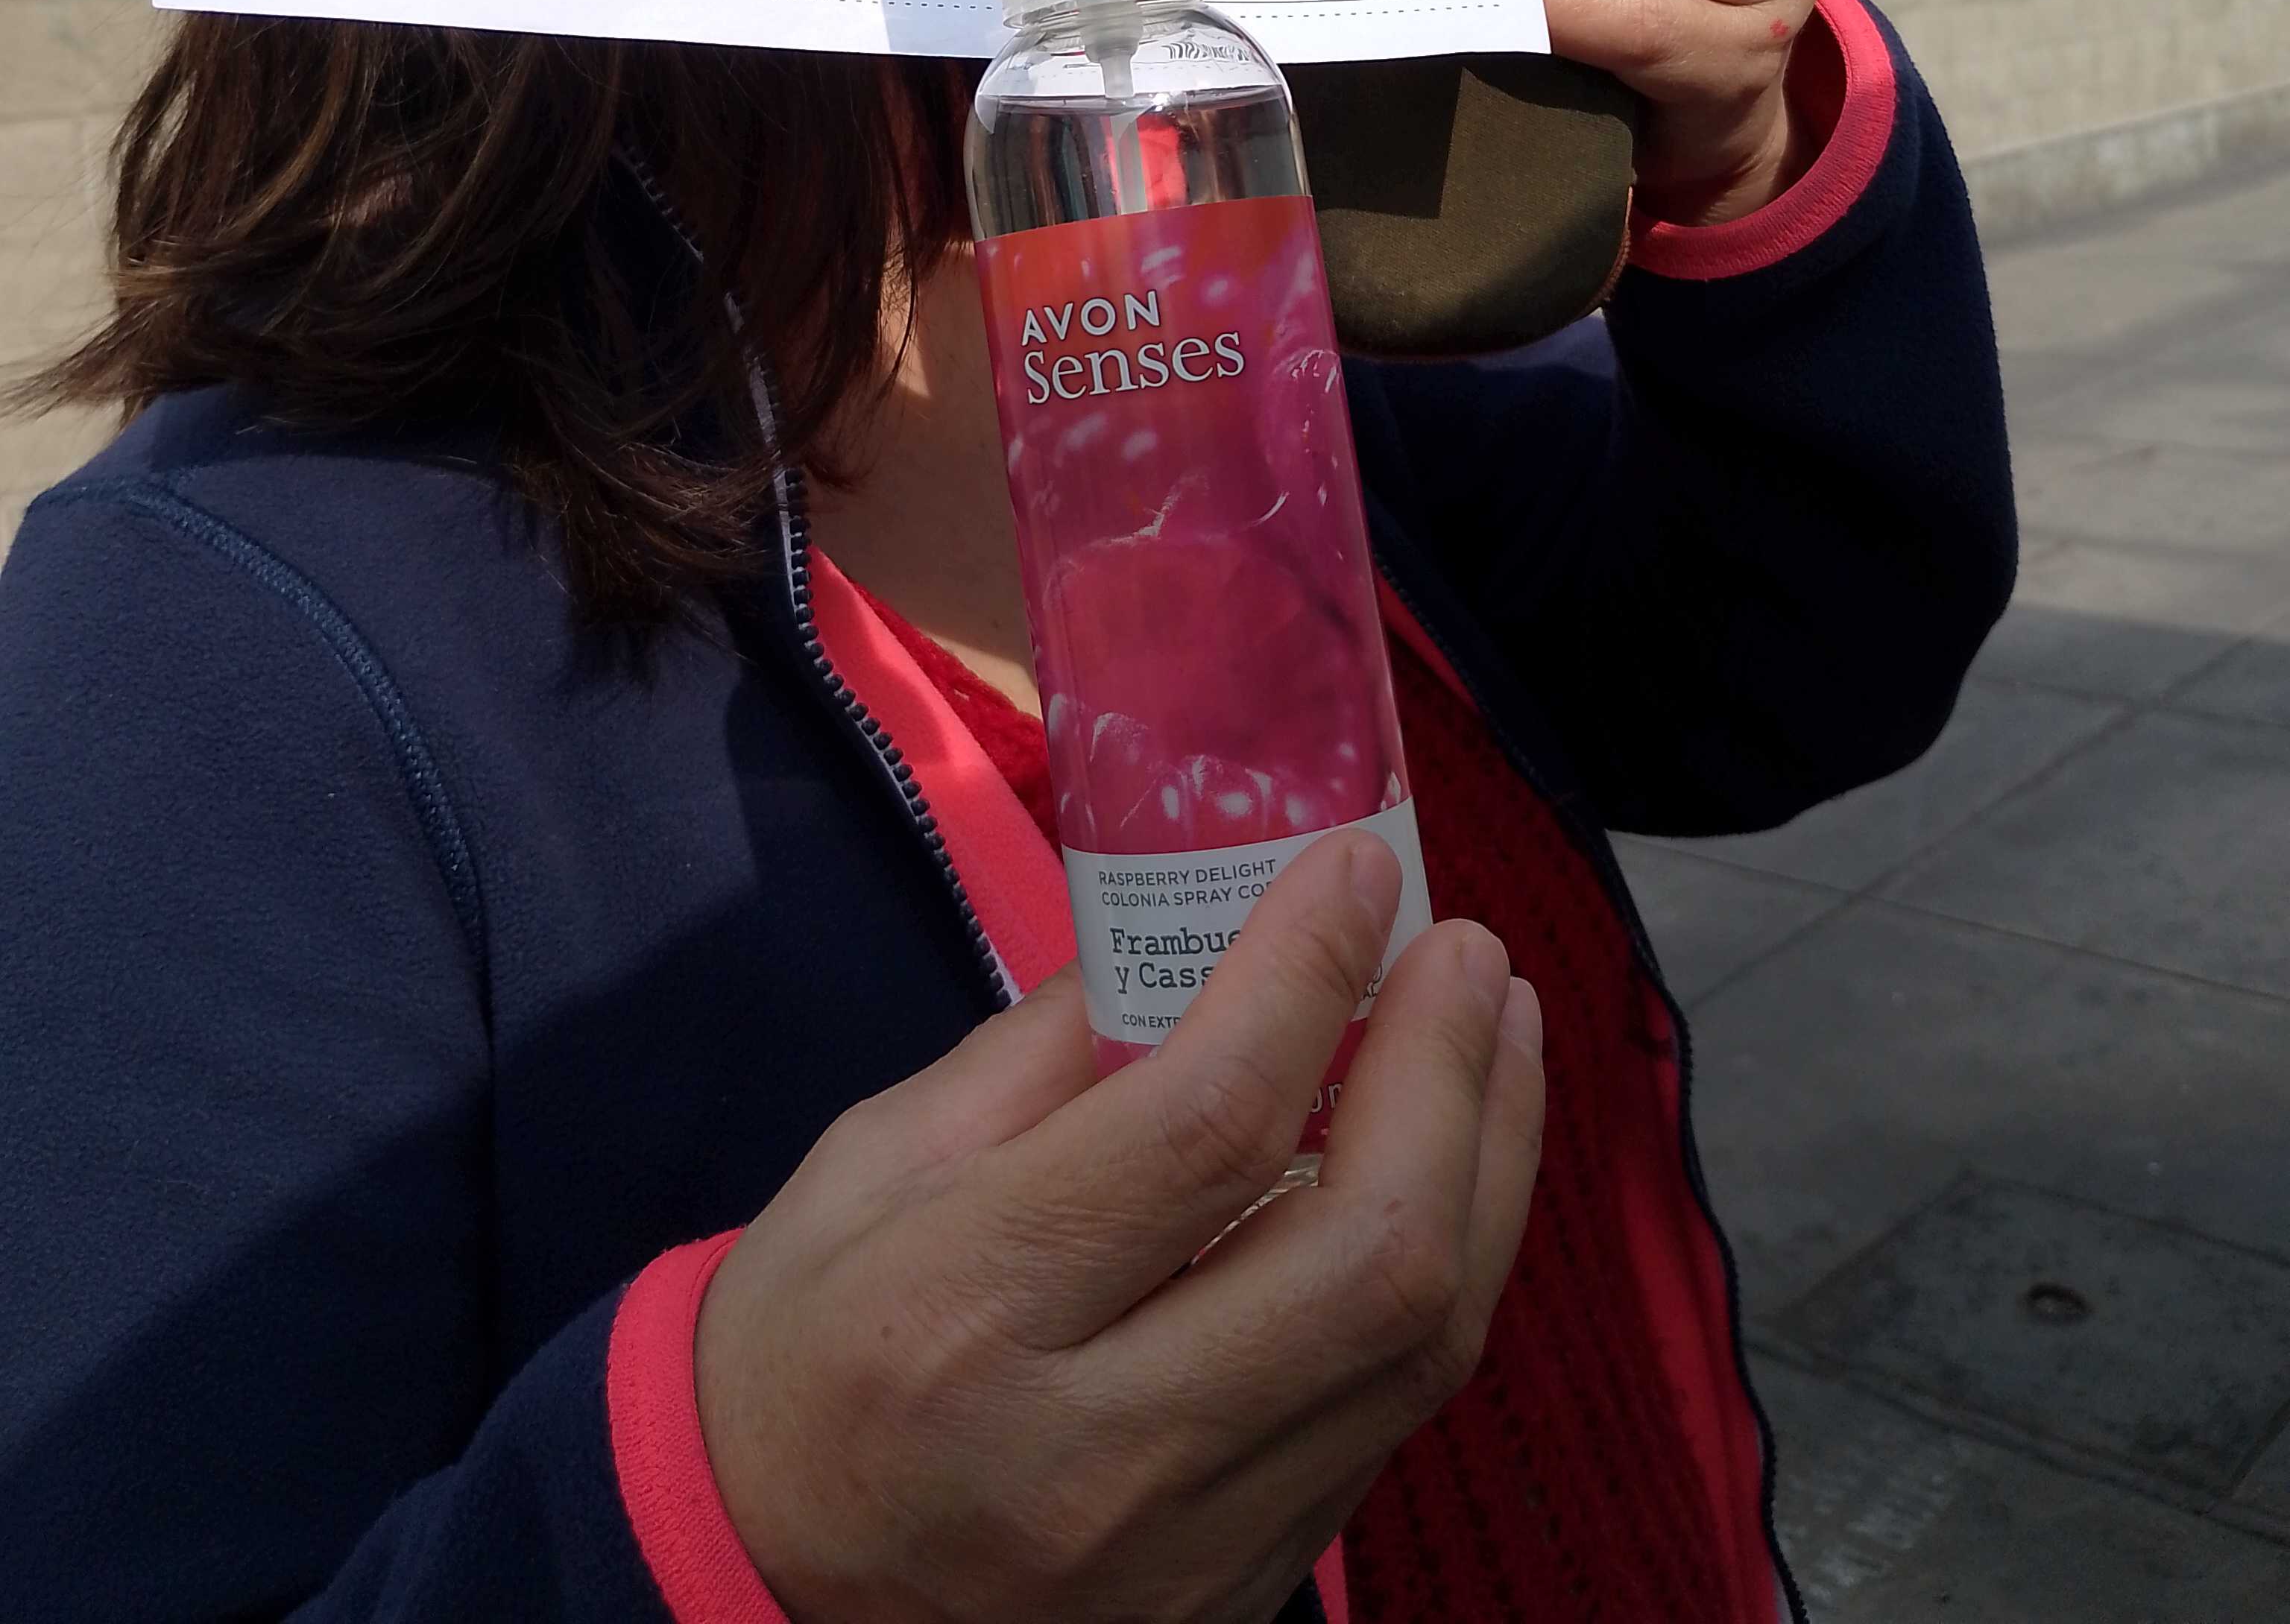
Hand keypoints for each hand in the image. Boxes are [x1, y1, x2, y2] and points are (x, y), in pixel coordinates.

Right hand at [694, 833, 1543, 1623]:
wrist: (768, 1590)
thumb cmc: (806, 1347)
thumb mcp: (872, 1165)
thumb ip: (1041, 1054)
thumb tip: (1200, 930)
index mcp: (969, 1313)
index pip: (1205, 1123)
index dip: (1309, 974)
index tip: (1359, 866)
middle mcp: (1099, 1450)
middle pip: (1361, 1254)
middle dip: (1443, 1074)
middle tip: (1465, 947)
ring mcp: (1190, 1544)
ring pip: (1419, 1343)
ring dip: (1488, 1161)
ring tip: (1497, 1027)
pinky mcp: (1246, 1587)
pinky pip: (1397, 1412)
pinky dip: (1453, 1264)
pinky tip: (1457, 1162)